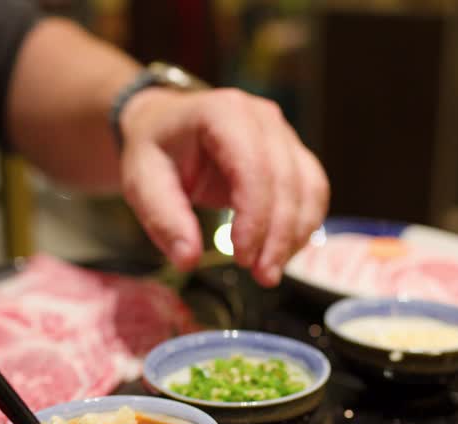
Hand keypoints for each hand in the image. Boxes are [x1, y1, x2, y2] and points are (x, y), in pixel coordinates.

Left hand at [118, 87, 328, 286]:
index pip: (254, 167)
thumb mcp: (143, 182)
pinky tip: (282, 252)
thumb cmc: (156, 150)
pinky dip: (304, 226)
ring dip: (296, 235)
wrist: (167, 126)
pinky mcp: (294, 153)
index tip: (242, 258)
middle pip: (287, 180)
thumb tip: (188, 259)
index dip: (255, 217)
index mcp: (223, 113)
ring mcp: (283, 133)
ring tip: (270, 270)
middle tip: (262, 276)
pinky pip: (313, 191)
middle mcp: (262, 117)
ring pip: (309, 187)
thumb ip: (164, 219)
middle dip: (278, 235)